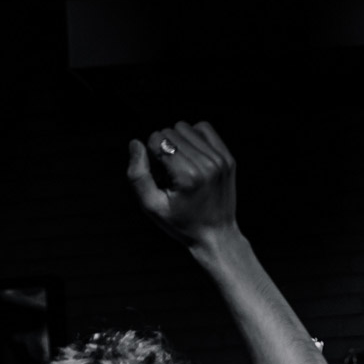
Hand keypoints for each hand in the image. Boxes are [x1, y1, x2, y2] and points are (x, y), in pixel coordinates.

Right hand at [127, 120, 237, 251]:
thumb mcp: (152, 206)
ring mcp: (220, 160)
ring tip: (181, 166)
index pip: (157, 139)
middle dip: (164, 149)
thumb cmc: (181, 223)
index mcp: (188, 176)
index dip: (151, 155)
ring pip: (185, 127)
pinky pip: (204, 128)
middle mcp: (207, 164)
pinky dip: (194, 137)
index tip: (159, 175)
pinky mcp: (228, 158)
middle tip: (170, 174)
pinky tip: (193, 157)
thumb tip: (135, 143)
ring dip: (178, 142)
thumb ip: (138, 175)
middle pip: (170, 131)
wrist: (216, 236)